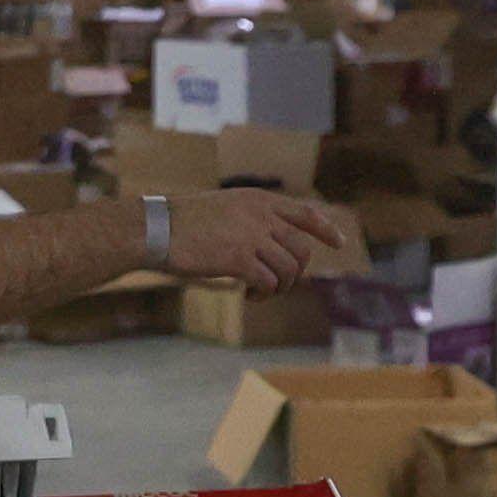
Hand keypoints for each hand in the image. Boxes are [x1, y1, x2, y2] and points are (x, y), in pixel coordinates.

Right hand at [166, 186, 370, 289]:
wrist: (157, 227)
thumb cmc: (184, 222)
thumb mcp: (225, 209)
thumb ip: (251, 220)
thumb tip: (272, 248)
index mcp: (258, 200)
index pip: (304, 213)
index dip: (325, 228)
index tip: (339, 242)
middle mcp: (260, 215)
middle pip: (301, 249)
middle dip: (296, 273)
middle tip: (277, 285)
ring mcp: (251, 236)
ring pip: (288, 269)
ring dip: (279, 288)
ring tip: (261, 293)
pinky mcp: (238, 258)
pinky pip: (268, 282)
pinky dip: (264, 294)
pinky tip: (250, 296)